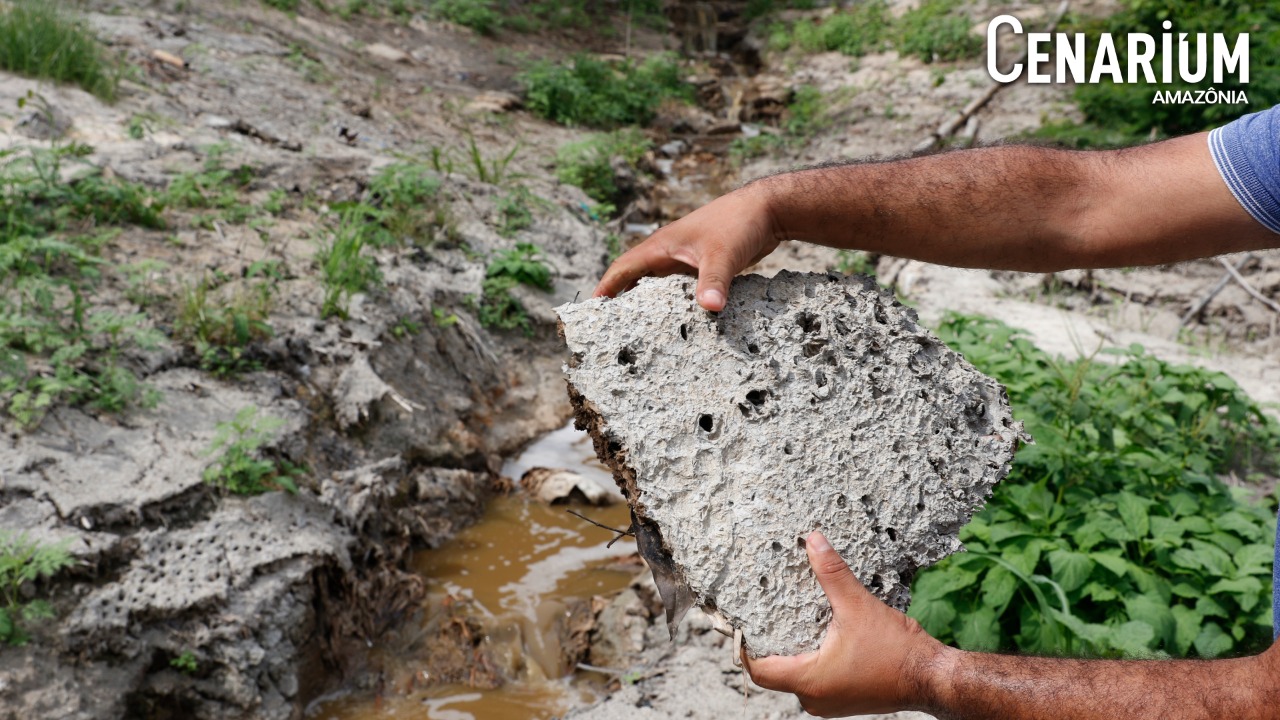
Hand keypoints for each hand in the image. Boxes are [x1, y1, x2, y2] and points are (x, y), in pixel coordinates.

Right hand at [592, 185, 781, 311]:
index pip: (624, 268)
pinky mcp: (702, 267)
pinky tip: (678, 322)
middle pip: (636, 279)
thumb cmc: (738, 223)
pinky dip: (674, 304)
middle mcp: (669, 254)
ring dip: (648, 304)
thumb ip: (714, 281)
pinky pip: (680, 289)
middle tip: (610, 328)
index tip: (592, 308)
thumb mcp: (722, 254)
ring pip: (659, 286)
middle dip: (621, 300)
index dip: (607, 287)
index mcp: (662, 247)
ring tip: (638, 331)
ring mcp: (685, 260)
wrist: (766, 209)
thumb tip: (710, 308)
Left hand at [745, 532, 950, 717]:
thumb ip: (832, 573)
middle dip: (768, 645)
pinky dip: (810, 659)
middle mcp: (815, 698)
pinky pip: (815, 680)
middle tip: (761, 614)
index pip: (759, 671)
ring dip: (791, 651)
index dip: (744, 648)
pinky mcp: (843, 698)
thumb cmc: (898, 651)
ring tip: (786, 620)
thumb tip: (813, 541)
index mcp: (810, 681)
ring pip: (795, 677)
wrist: (932, 677)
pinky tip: (817, 634)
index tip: (739, 624)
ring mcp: (829, 702)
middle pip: (774, 674)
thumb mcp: (858, 605)